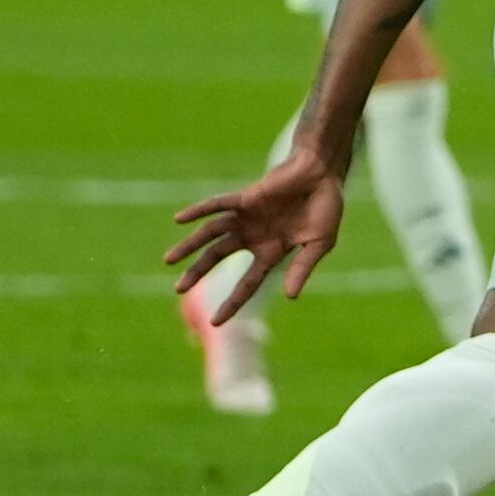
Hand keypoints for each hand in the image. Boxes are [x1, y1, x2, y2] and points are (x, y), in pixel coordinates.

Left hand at [167, 148, 346, 319]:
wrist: (323, 173)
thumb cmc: (327, 207)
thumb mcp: (319, 243)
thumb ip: (303, 267)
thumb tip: (290, 297)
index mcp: (272, 252)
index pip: (248, 283)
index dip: (232, 303)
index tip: (215, 322)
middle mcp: (253, 236)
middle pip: (217, 258)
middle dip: (197, 273)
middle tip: (177, 290)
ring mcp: (246, 217)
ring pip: (210, 234)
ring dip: (189, 247)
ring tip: (168, 260)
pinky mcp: (245, 198)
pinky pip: (217, 205)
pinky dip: (198, 211)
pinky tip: (179, 220)